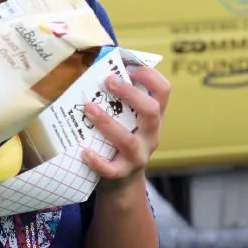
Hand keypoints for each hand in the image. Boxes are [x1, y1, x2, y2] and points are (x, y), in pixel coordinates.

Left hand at [81, 64, 170, 184]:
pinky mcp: (123, 173)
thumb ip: (118, 97)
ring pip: (127, 140)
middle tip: (108, 80)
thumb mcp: (127, 118)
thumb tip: (95, 64)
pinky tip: (84, 151)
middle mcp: (151, 134)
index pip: (163, 90)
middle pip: (150, 111)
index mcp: (153, 115)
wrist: (123, 183)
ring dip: (107, 122)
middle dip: (130, 93)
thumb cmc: (120, 139)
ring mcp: (139, 155)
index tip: (129, 66)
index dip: (150, 75)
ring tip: (88, 108)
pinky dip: (98, 160)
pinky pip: (112, 169)